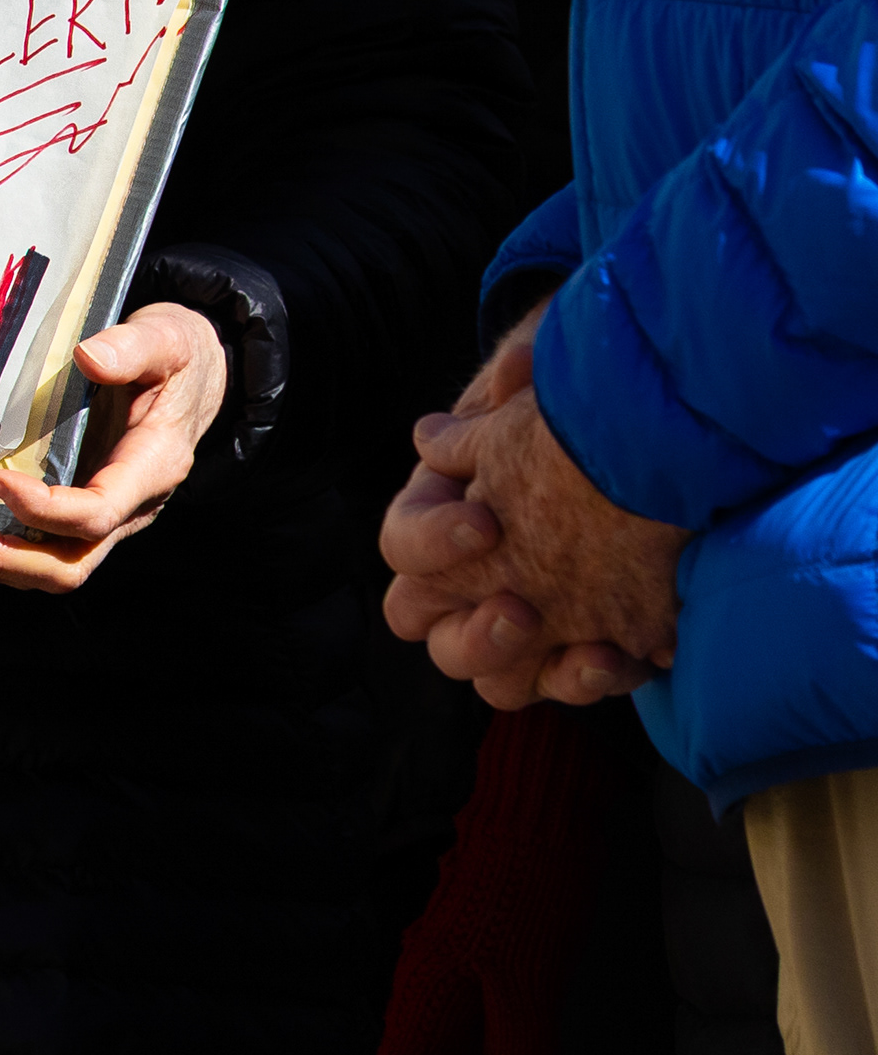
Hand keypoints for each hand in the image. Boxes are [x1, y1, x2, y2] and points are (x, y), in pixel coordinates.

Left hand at [0, 302, 224, 590]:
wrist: (194, 375)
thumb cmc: (176, 356)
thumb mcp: (165, 338)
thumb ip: (131, 346)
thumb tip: (89, 357)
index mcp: (151, 468)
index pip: (98, 512)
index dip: (46, 509)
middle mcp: (130, 507)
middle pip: (70, 562)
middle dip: (6, 555)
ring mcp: (104, 517)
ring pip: (49, 566)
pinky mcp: (78, 513)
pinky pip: (36, 549)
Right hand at [380, 312, 681, 703]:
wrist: (650, 437)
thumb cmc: (582, 405)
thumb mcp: (552, 376)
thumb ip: (525, 379)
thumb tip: (522, 369)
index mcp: (445, 508)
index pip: (403, 546)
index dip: (431, 543)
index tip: (485, 523)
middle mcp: (470, 572)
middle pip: (423, 626)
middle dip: (468, 626)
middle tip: (522, 605)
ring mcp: (525, 613)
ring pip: (487, 675)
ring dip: (520, 664)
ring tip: (583, 646)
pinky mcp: (583, 641)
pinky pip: (567, 684)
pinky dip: (592, 678)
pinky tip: (628, 655)